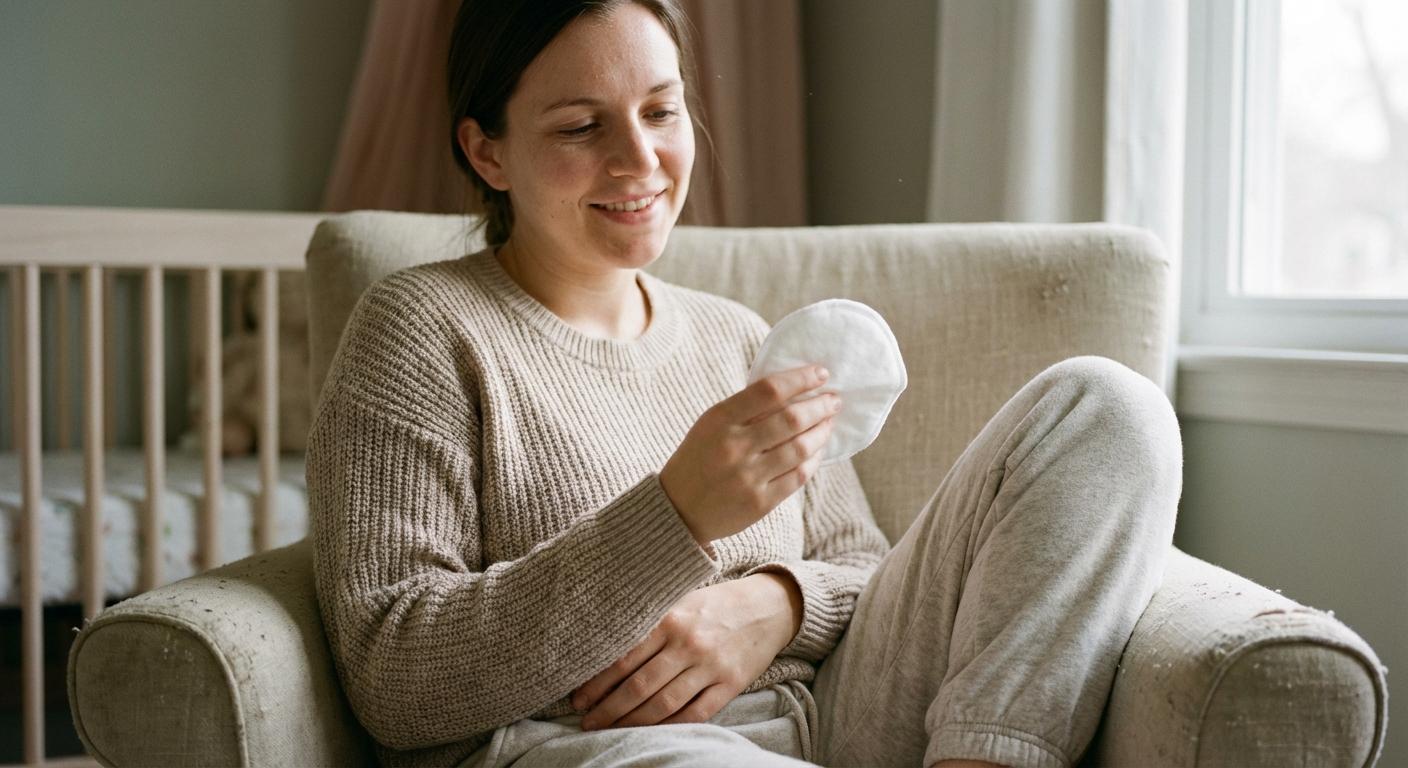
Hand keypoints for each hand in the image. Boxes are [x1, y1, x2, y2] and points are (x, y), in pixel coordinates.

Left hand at [571, 573, 801, 729]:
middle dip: (609, 708)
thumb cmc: (715, 603)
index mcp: (670, 619)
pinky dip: (671, 726)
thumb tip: (605, 646)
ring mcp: (711, 665)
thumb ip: (649, 621)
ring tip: (612, 730)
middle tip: (587, 721)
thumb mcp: (680, 600)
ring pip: (664, 704)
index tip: (579, 697)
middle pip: (640, 685)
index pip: (625, 657)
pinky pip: (696, 713)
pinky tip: (651, 732)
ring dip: (633, 722)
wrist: (768, 606)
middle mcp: (689, 643)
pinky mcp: (731, 683)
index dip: (598, 681)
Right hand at [661, 365, 840, 543]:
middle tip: (835, 399)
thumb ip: (745, 408)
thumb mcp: (710, 425)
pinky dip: (815, 459)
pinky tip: (818, 449)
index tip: (821, 373)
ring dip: (823, 431)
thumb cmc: (699, 458)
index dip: (801, 378)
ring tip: (830, 422)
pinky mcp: (760, 503)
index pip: (769, 390)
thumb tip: (795, 388)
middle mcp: (733, 447)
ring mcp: (747, 477)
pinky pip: (799, 476)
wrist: (678, 510)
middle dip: (821, 405)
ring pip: (801, 448)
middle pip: (792, 419)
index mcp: (719, 420)